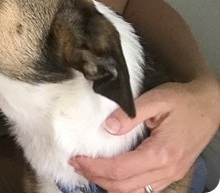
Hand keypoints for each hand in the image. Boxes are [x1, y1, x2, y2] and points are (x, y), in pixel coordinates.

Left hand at [70, 77, 219, 192]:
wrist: (210, 105)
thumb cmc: (184, 100)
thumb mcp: (157, 99)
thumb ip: (130, 113)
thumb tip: (107, 127)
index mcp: (162, 153)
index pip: (121, 170)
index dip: (95, 167)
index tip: (77, 158)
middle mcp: (167, 170)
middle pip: (124, 186)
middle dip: (96, 177)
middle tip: (76, 163)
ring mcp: (171, 174)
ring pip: (134, 192)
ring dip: (108, 184)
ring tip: (89, 169)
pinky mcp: (172, 173)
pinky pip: (145, 189)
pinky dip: (124, 185)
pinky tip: (110, 173)